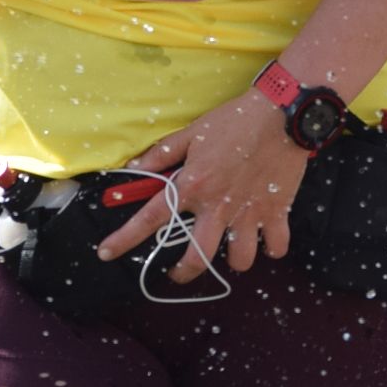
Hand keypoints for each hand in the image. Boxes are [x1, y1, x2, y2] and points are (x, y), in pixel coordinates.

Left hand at [97, 87, 311, 283]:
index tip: (106, 253)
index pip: (151, 218)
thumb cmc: (234, 121)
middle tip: (179, 271)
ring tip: (228, 247)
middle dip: (184, 272)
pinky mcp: (277, 212)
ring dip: (233, 260)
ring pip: (239, 260)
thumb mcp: (192, 133)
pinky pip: (276, 247)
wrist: (280, 114)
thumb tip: (133, 168)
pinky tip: (263, 239)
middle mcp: (218, 206)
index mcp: (193, 185)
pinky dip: (271, 248)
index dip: (124, 238)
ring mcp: (249, 213)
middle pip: (198, 258)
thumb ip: (162, 155)